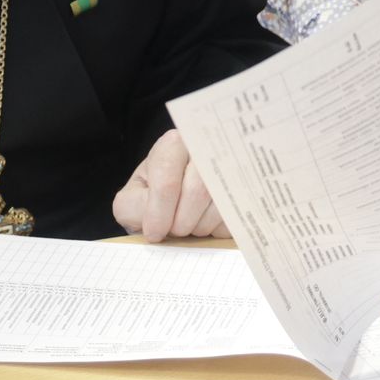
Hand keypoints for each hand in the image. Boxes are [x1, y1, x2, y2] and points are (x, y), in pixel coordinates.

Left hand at [112, 129, 229, 241]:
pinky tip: (206, 221)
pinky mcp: (247, 187)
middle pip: (197, 192)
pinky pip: (236, 217)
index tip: (155, 233)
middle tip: (174, 230)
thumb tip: (156, 228)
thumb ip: (133, 208)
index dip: (159, 214)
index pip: (167, 182)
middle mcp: (206, 147)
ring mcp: (231, 164)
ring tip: (189, 224)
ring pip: (220, 205)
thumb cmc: (152, 195)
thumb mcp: (132, 198)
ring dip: (200, 227)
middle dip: (181, 222)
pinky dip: (217, 230)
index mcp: (173, 145)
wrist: (177, 194)